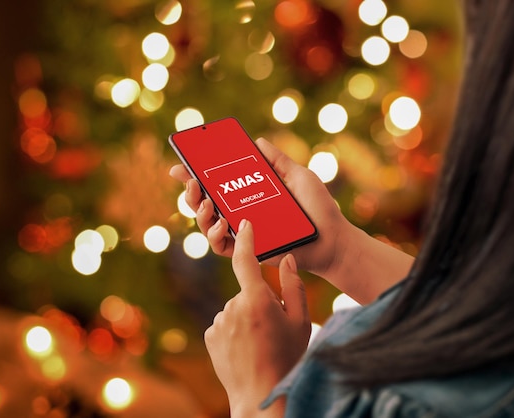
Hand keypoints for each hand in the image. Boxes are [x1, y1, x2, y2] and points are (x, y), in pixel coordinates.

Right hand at [171, 137, 414, 302]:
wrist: (332, 238)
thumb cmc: (318, 208)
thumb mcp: (298, 176)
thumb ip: (277, 160)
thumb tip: (257, 140)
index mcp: (249, 193)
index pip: (216, 182)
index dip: (195, 174)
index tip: (181, 165)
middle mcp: (242, 212)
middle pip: (204, 203)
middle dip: (191, 192)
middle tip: (193, 182)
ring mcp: (243, 232)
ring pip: (207, 224)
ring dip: (200, 213)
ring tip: (208, 201)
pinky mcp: (248, 251)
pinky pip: (221, 247)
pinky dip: (215, 235)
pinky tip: (223, 223)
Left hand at [204, 219, 310, 417]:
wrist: (261, 395)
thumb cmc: (287, 357)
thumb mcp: (300, 321)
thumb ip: (293, 286)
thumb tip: (286, 259)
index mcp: (257, 299)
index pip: (247, 260)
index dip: (246, 239)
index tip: (245, 223)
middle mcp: (233, 307)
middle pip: (248, 292)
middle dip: (259, 302)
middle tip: (274, 328)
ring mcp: (219, 322)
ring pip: (236, 309)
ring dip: (247, 318)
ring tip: (260, 343)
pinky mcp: (210, 336)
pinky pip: (225, 323)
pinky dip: (235, 330)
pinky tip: (246, 349)